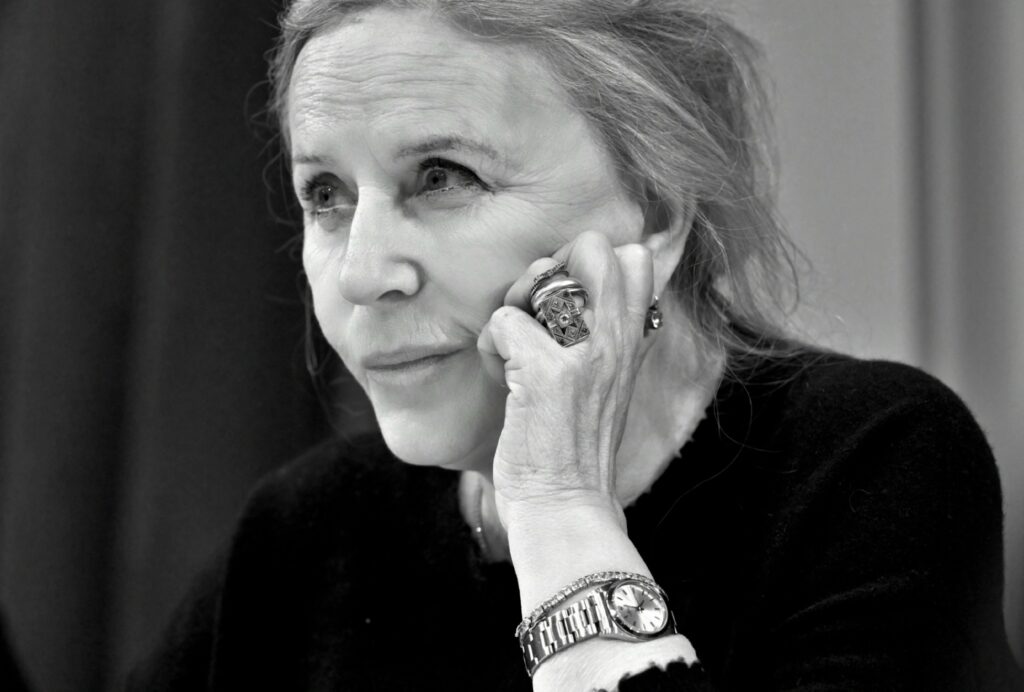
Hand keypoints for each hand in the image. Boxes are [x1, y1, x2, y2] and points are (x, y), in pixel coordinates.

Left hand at [476, 231, 655, 529]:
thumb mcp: (611, 385)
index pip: (634, 257)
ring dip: (514, 310)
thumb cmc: (577, 449)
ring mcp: (583, 354)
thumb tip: (592, 294)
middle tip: (536, 315)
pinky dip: (491, 348)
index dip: (588, 264)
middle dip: (549, 269)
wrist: (567, 507)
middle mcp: (617, 339)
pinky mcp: (544, 372)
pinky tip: (503, 381)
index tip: (567, 306)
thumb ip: (611, 337)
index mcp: (634, 341)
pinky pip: (502, 320)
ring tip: (516, 355)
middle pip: (592, 246)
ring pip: (539, 275)